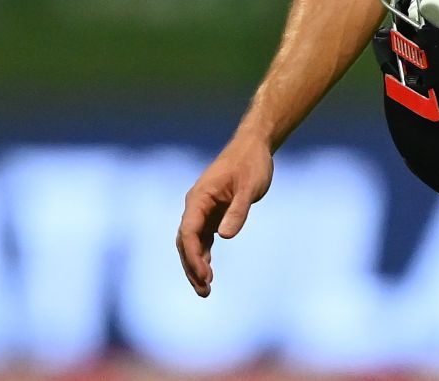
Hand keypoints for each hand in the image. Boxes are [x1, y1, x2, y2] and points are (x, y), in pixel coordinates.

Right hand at [176, 131, 273, 296]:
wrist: (253, 148)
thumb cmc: (251, 164)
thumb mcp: (249, 188)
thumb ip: (237, 211)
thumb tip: (224, 236)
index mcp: (199, 197)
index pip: (188, 232)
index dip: (193, 256)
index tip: (205, 276)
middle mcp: (196, 205)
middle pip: (185, 241)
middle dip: (192, 267)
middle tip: (204, 291)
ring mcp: (203, 209)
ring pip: (191, 242)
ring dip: (196, 265)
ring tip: (205, 290)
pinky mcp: (212, 213)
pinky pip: (202, 238)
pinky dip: (203, 255)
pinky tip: (208, 273)